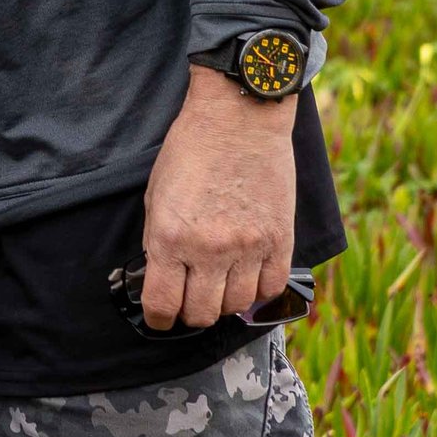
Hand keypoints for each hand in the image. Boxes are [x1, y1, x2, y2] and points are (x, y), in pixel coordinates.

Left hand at [139, 66, 295, 328]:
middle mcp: (209, 248)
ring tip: (220, 285)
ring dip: (225, 302)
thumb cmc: (191, 151)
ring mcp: (248, 246)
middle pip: (201, 313)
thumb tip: (164, 279)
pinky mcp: (279, 239)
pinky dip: (259, 289)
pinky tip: (249, 275)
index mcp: (170, 237)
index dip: (159, 319)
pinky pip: (272, 287)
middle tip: (190, 300)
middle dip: (190, 313)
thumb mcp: (156, 196)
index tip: (160, 318)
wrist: (238, 117)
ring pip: (237, 306)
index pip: (162, 305)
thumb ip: (159, 242)